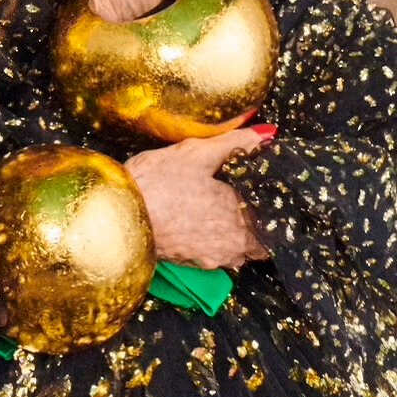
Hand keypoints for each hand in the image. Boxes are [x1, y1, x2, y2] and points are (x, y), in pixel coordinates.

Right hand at [125, 129, 272, 271]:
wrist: (118, 212)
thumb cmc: (158, 183)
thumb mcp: (198, 153)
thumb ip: (237, 142)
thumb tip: (267, 134)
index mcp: (241, 219)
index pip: (277, 225)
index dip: (278, 210)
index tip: (274, 195)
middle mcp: (231, 246)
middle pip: (261, 242)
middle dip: (260, 224)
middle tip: (253, 199)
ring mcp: (211, 258)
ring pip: (239, 251)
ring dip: (239, 235)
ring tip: (230, 209)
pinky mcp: (191, 262)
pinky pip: (218, 255)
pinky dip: (218, 240)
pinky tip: (205, 220)